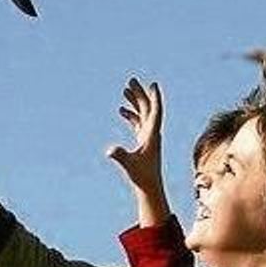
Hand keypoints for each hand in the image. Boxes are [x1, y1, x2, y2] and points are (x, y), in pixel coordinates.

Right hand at [105, 78, 163, 192]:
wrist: (149, 186)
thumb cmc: (142, 176)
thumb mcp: (129, 165)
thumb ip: (120, 156)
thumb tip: (110, 150)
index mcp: (152, 135)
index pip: (155, 112)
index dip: (155, 98)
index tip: (153, 85)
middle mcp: (152, 133)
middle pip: (147, 108)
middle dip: (139, 94)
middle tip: (131, 80)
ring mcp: (148, 136)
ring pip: (143, 114)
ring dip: (135, 102)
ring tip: (125, 90)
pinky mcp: (143, 141)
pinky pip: (138, 122)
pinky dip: (131, 114)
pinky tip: (122, 109)